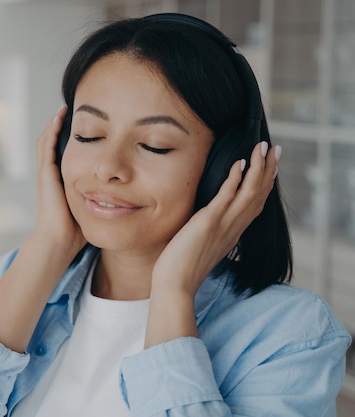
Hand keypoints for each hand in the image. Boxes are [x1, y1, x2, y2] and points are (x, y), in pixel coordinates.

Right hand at [33, 106, 86, 257]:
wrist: (59, 241)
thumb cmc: (75, 231)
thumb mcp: (90, 207)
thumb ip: (100, 198)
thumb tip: (122, 195)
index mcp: (61, 181)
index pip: (61, 152)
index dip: (70, 138)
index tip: (83, 124)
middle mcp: (50, 175)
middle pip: (51, 142)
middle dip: (60, 126)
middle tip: (71, 109)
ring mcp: (46, 174)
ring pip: (46, 141)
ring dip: (54, 123)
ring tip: (63, 108)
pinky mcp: (46, 174)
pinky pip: (46, 146)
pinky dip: (51, 130)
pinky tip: (59, 118)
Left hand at [152, 141, 280, 296]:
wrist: (175, 285)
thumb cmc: (182, 268)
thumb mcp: (202, 244)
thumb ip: (209, 230)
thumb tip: (205, 220)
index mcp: (233, 233)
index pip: (255, 204)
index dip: (265, 183)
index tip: (270, 165)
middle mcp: (233, 228)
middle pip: (259, 194)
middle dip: (268, 169)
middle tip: (274, 148)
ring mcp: (223, 225)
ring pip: (249, 192)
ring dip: (258, 168)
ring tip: (263, 147)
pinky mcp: (208, 223)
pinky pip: (226, 197)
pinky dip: (235, 179)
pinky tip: (239, 163)